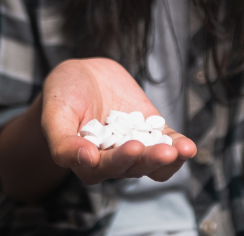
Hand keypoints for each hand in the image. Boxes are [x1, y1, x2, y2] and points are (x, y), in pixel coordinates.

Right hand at [41, 58, 196, 184]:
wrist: (84, 75)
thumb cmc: (63, 95)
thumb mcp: (54, 114)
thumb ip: (63, 142)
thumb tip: (86, 160)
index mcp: (87, 162)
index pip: (104, 168)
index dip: (119, 160)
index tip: (132, 147)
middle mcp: (113, 160)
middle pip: (134, 167)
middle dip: (150, 160)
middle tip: (164, 152)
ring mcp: (136, 145)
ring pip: (155, 161)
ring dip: (170, 159)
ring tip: (182, 151)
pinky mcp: (152, 131)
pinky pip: (168, 142)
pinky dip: (179, 146)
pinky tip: (188, 146)